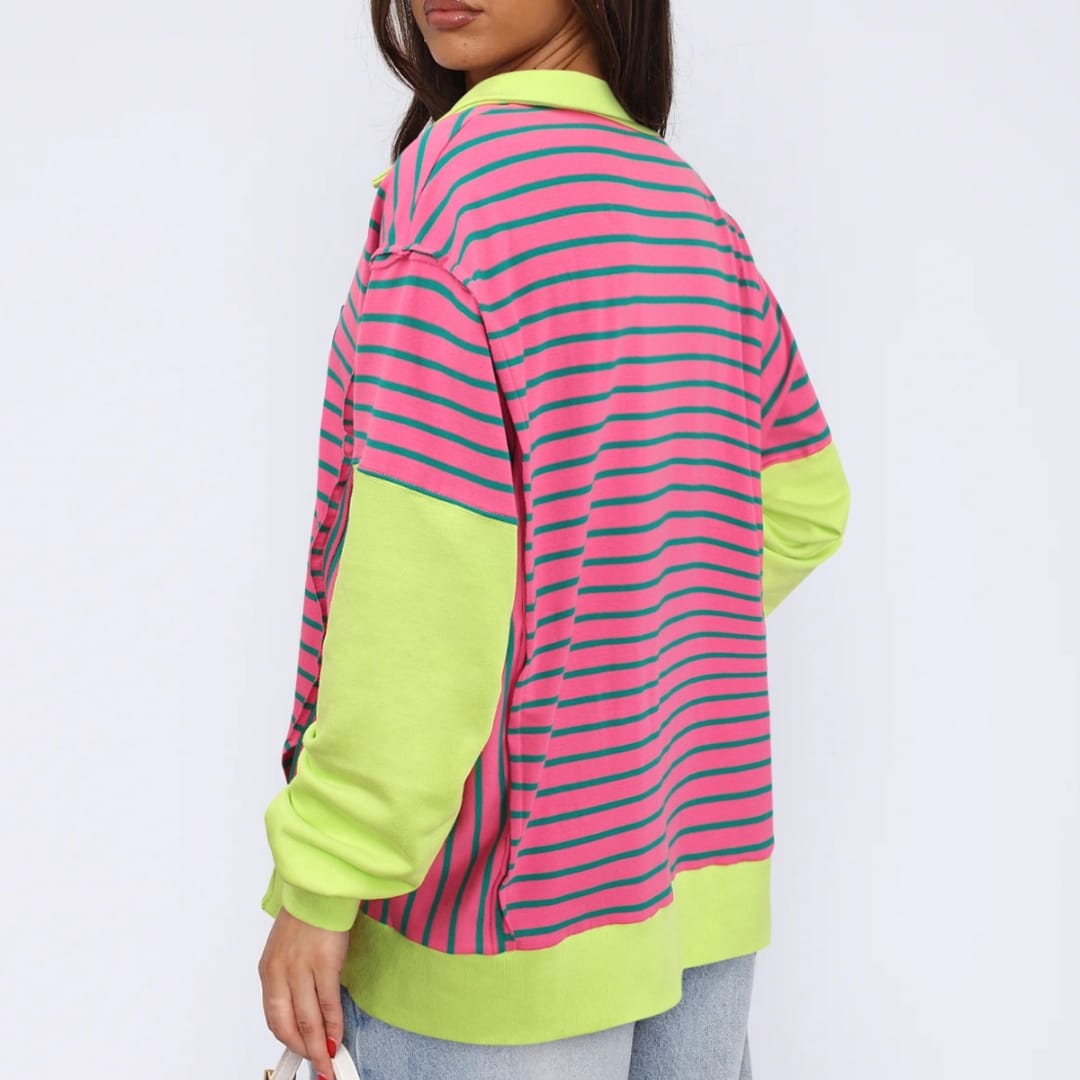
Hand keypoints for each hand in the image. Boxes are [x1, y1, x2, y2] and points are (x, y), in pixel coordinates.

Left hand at [259, 906, 350, 1078]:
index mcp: (268, 970)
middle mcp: (280, 973)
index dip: (288, 1039)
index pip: (273, 1016)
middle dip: (303, 1049)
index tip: (299, 1051)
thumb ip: (290, 977)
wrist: (321, 887)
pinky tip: (338, 1035)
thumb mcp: (287, 949)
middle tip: (316, 1063)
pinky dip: (334, 1024)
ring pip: (308, 1019)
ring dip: (319, 1044)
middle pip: (288, 1023)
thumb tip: (305, 1008)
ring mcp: (301, 969)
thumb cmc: (307, 914)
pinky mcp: (325, 963)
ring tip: (328, 1059)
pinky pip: (328, 1003)